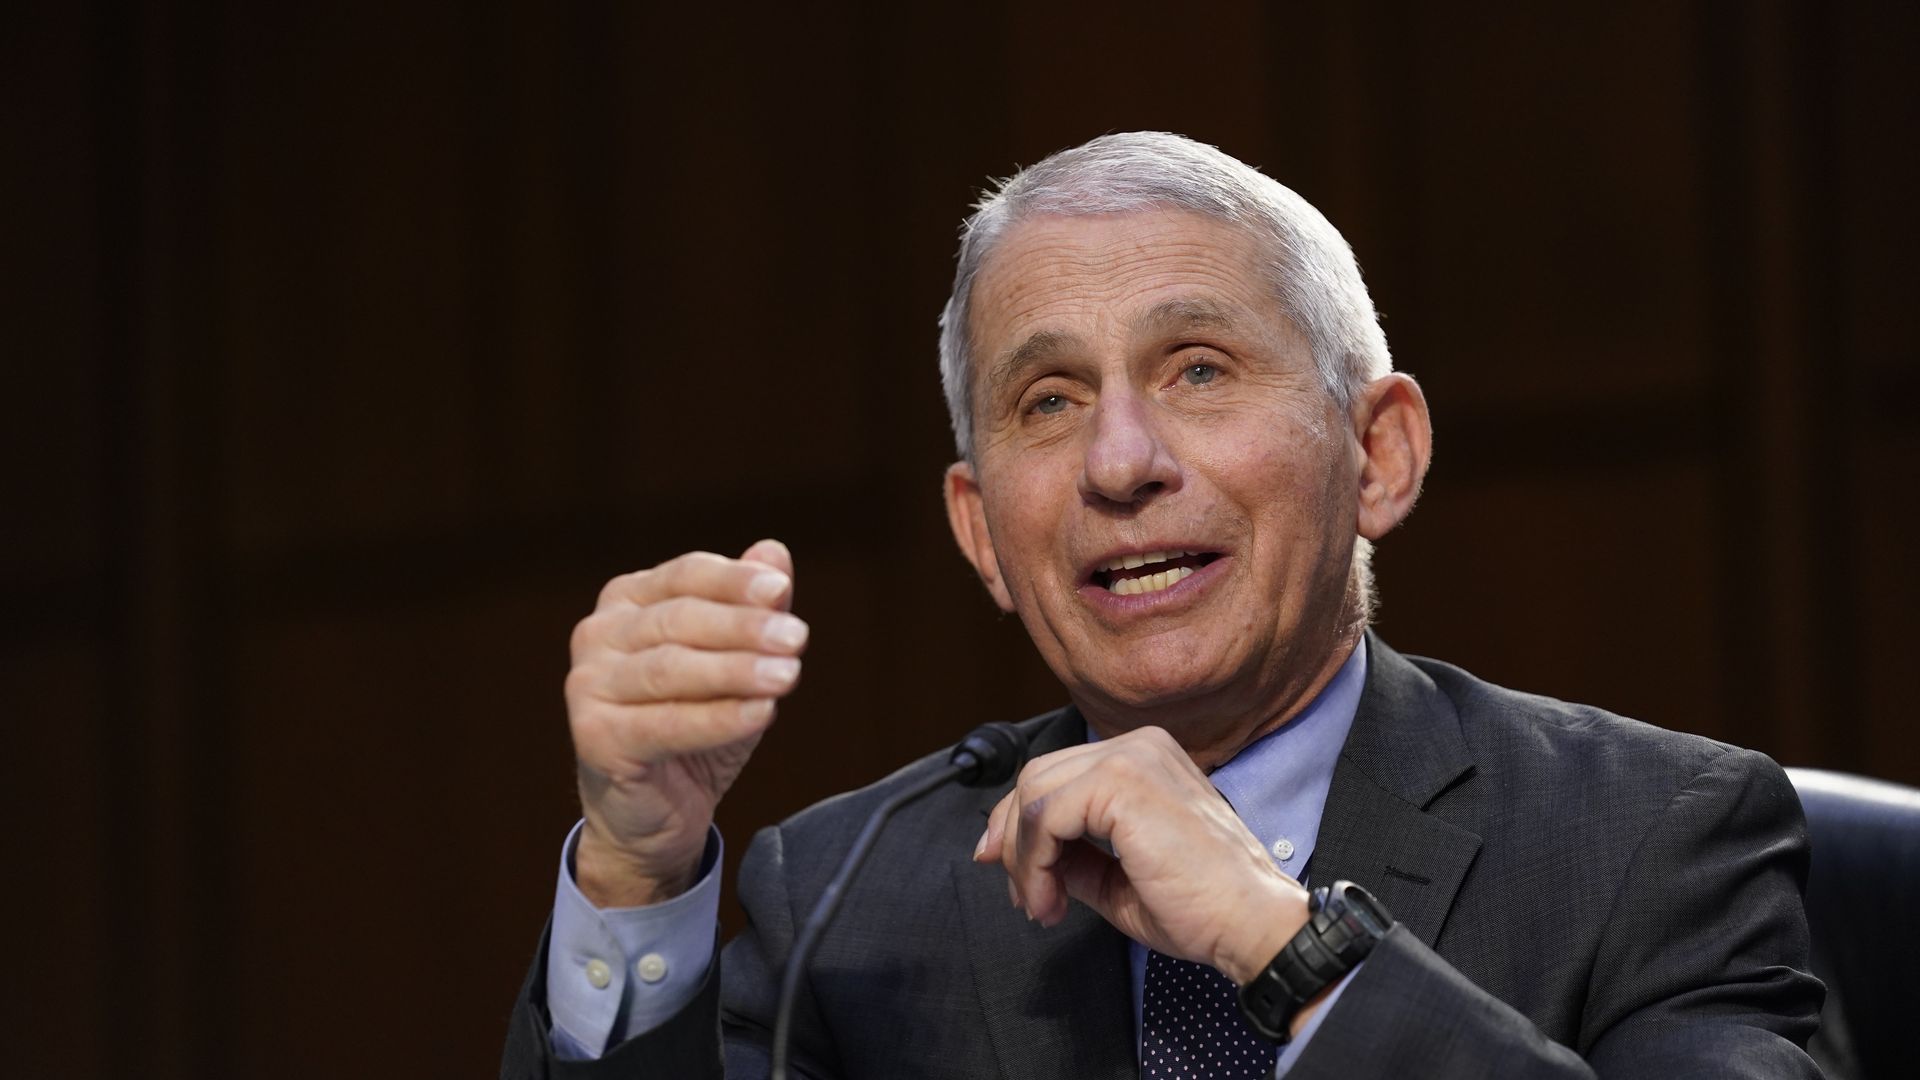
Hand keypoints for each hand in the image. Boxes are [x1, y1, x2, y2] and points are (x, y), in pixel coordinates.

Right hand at [567, 539, 806, 906]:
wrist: (654, 813)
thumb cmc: (692, 725)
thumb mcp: (734, 662)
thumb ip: (751, 608)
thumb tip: (774, 553)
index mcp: (628, 600)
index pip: (686, 575)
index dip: (735, 581)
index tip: (781, 590)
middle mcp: (598, 634)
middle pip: (680, 620)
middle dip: (744, 627)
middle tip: (797, 637)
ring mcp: (587, 684)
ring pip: (672, 669)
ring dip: (736, 670)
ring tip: (788, 674)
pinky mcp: (593, 736)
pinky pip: (666, 724)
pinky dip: (718, 718)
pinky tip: (761, 713)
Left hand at [973, 726, 1309, 985]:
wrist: (1251, 924)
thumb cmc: (1202, 907)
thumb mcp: (1115, 877)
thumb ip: (1071, 855)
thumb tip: (1017, 854)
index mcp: (1143, 757)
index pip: (1057, 775)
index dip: (1020, 824)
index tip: (1015, 874)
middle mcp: (1137, 745)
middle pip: (1037, 778)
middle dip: (1014, 841)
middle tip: (1024, 896)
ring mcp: (1131, 757)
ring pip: (1033, 795)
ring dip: (1025, 859)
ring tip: (1042, 906)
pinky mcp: (1122, 782)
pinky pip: (1045, 816)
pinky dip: (1035, 863)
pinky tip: (1051, 902)